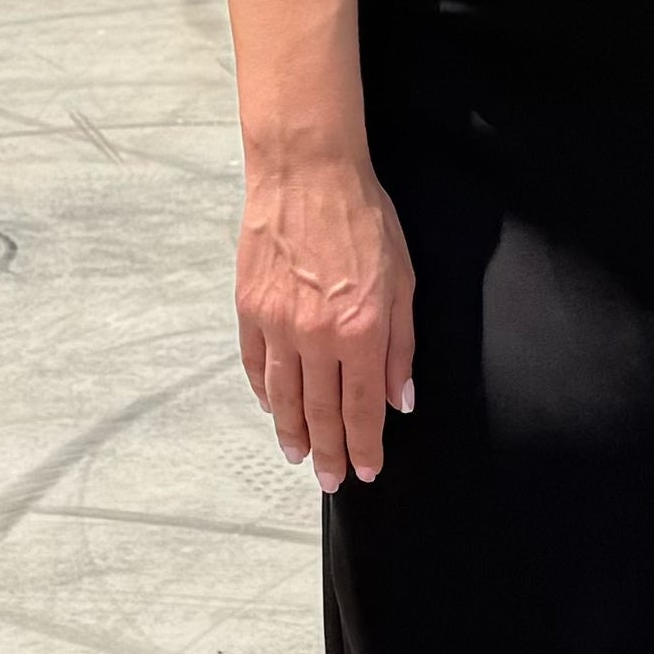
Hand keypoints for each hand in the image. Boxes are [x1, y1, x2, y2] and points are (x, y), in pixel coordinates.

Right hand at [236, 151, 415, 491]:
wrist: (308, 173)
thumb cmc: (363, 218)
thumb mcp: (404, 280)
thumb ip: (402, 346)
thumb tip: (401, 398)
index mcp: (361, 331)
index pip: (362, 408)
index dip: (365, 445)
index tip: (366, 471)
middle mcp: (316, 336)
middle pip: (321, 413)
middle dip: (329, 453)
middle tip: (331, 480)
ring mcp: (277, 324)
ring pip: (284, 397)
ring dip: (292, 433)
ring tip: (299, 456)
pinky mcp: (250, 308)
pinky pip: (257, 365)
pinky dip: (265, 392)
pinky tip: (273, 408)